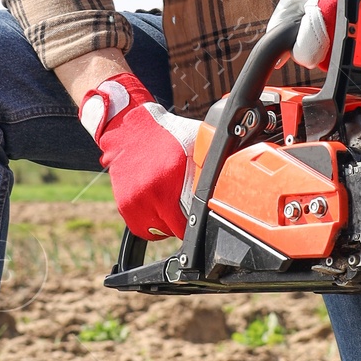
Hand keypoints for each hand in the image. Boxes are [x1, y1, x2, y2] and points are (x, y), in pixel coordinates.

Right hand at [79, 71, 204, 239]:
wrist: (131, 129)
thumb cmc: (168, 135)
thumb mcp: (196, 142)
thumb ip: (212, 161)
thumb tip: (236, 175)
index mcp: (169, 180)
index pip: (187, 222)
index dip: (197, 221)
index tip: (200, 215)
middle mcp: (150, 193)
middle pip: (173, 229)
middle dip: (181, 221)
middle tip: (183, 203)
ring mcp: (135, 200)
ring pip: (157, 231)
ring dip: (165, 223)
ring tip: (169, 202)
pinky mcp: (124, 204)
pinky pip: (141, 228)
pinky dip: (149, 221)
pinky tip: (155, 204)